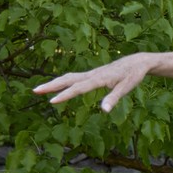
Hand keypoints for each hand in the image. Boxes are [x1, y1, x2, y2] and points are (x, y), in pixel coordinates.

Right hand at [35, 54, 154, 111]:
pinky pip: (74, 78)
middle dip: (51, 85)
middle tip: (35, 91)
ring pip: (69, 77)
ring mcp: (91, 73)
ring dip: (54, 83)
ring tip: (39, 90)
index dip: (65, 95)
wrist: (137, 61)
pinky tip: (57, 86)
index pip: (79, 88)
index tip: (52, 100)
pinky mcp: (92, 74)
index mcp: (99, 78)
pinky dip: (63, 81)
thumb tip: (104, 111)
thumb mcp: (127, 87)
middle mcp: (92, 74)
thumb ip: (114, 98)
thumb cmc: (133, 75)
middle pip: (68, 79)